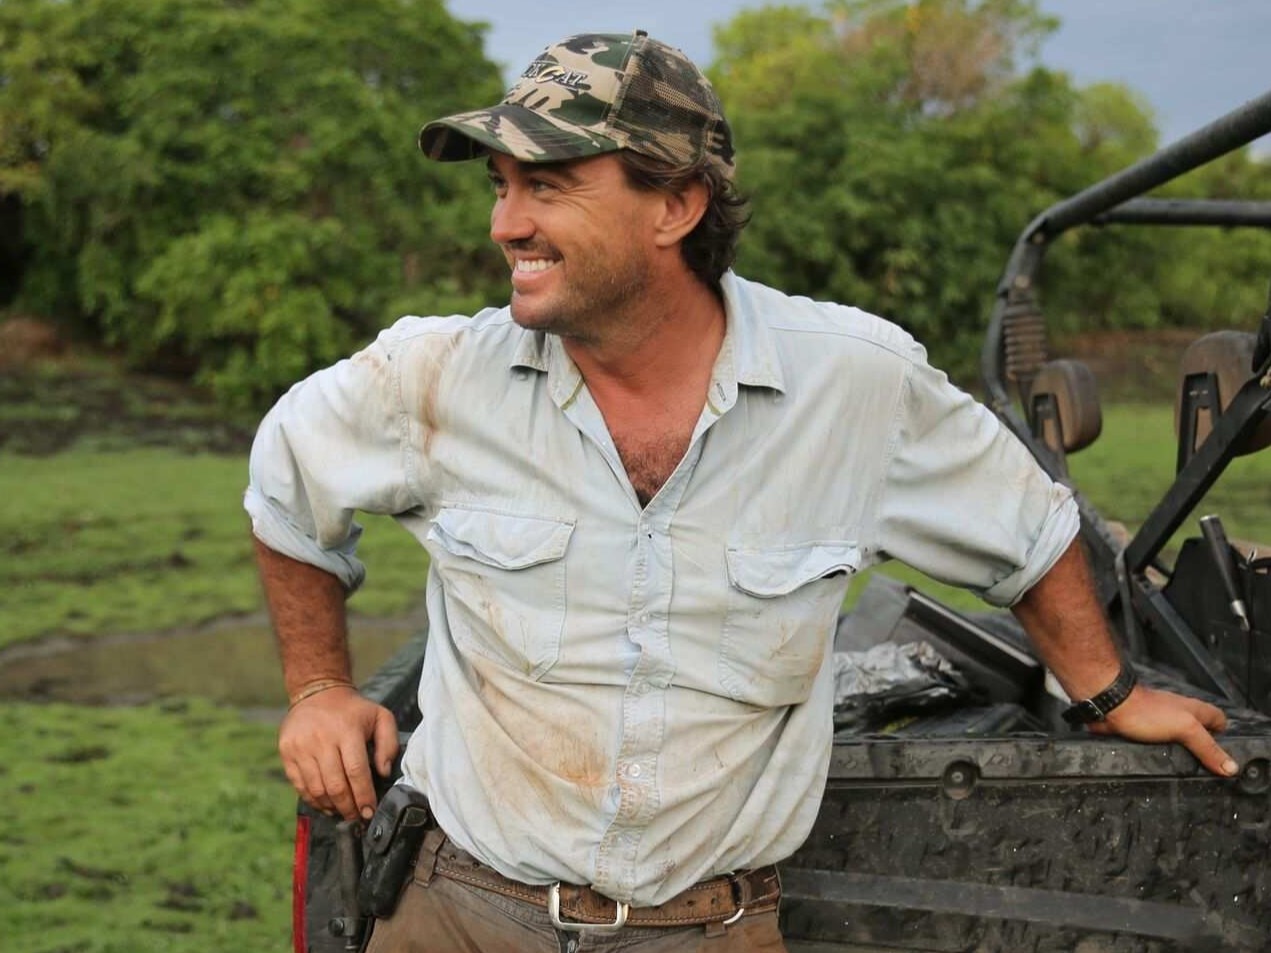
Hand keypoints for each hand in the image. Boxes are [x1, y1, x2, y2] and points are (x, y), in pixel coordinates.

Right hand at [278, 687, 399, 820]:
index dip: (363, 796)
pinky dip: (313, 799)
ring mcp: (300, 746)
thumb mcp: (380, 717)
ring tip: (343, 812)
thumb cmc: (353, 710)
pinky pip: (299, 784)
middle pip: (335, 785)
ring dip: (331, 806)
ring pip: (316, 788)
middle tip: (357, 817)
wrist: (318, 692)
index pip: (356, 771)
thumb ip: (389, 744)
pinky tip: (326, 804)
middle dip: (348, 807)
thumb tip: (384, 772)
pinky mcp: (286, 751)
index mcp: (347, 730)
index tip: (370, 811)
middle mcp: (321, 738)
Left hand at [1095, 685, 1236, 776]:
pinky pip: (1157, 746)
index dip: (1223, 738)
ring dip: (1178, 755)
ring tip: (1180, 771)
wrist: (1111, 708)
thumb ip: (1207, 747)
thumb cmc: (1145, 710)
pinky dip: (1158, 755)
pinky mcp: (1144, 732)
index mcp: (1194, 710)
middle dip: (1201, 751)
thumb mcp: (1185, 729)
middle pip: (1199, 733)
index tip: (1222, 757)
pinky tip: (1158, 765)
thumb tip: (1230, 766)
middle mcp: (1179, 715)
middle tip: (1203, 769)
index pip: (1219, 721)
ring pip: (1177, 741)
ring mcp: (1161, 723)